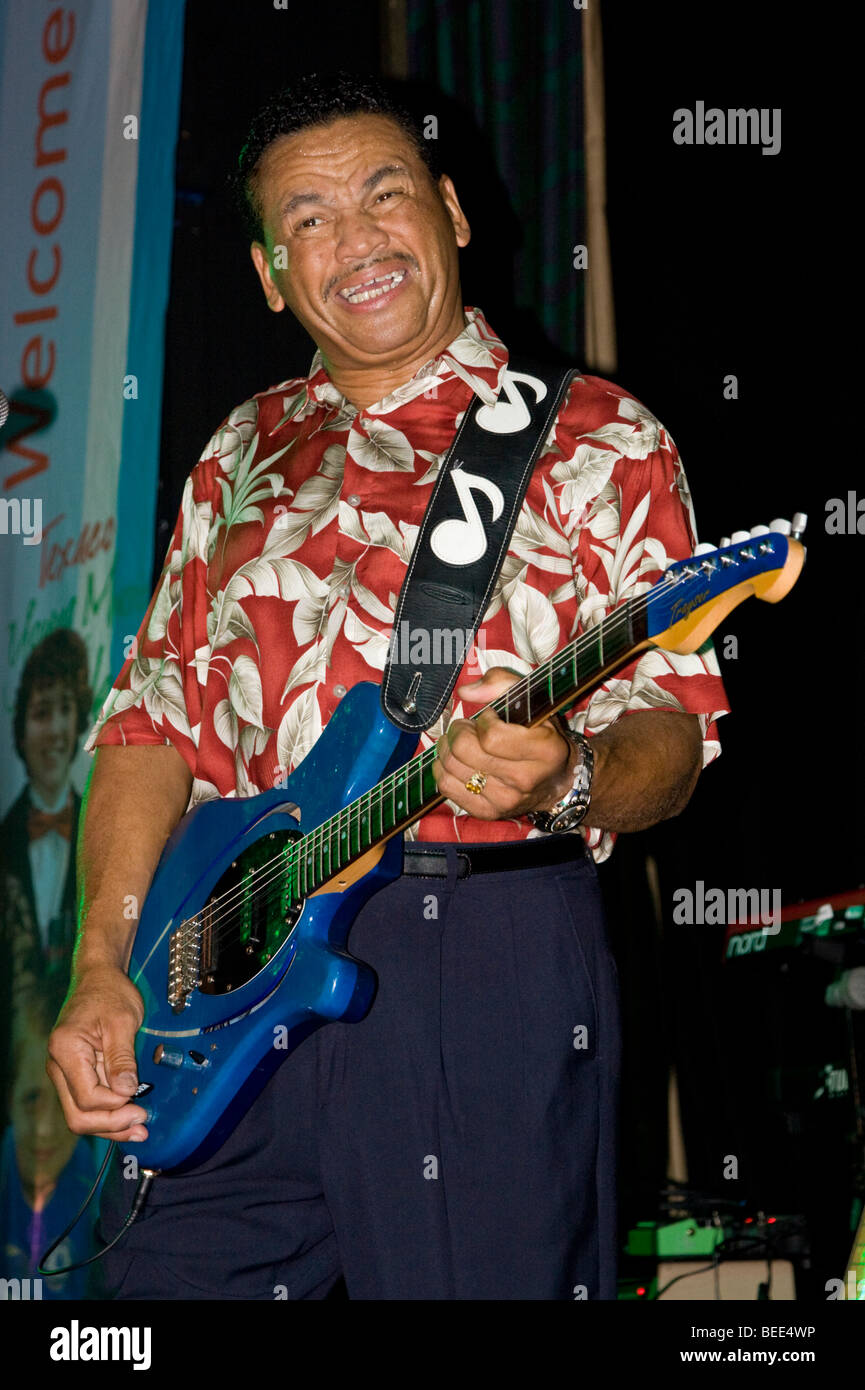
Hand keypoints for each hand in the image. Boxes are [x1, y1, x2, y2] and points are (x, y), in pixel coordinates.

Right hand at [46, 963, 149, 1143]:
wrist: (98, 979)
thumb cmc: (110, 994)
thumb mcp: (123, 1022)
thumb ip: (122, 1058)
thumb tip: (127, 1092)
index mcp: (66, 1050)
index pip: (87, 1097)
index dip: (115, 1109)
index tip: (142, 1107)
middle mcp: (57, 1066)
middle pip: (78, 1114)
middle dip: (110, 1126)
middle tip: (142, 1127)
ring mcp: (63, 1072)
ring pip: (80, 1114)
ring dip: (110, 1127)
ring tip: (140, 1130)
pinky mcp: (74, 1074)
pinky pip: (87, 1102)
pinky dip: (107, 1114)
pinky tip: (129, 1118)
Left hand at [432, 666, 573, 820]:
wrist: (557, 782)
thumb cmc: (542, 736)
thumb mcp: (534, 701)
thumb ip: (502, 683)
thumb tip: (465, 692)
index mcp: (544, 750)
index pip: (491, 736)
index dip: (483, 720)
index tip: (490, 718)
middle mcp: (525, 780)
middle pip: (463, 750)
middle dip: (459, 731)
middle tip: (469, 728)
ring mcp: (505, 800)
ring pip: (450, 767)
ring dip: (449, 747)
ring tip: (464, 743)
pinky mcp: (487, 813)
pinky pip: (445, 786)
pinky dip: (444, 769)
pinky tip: (458, 761)